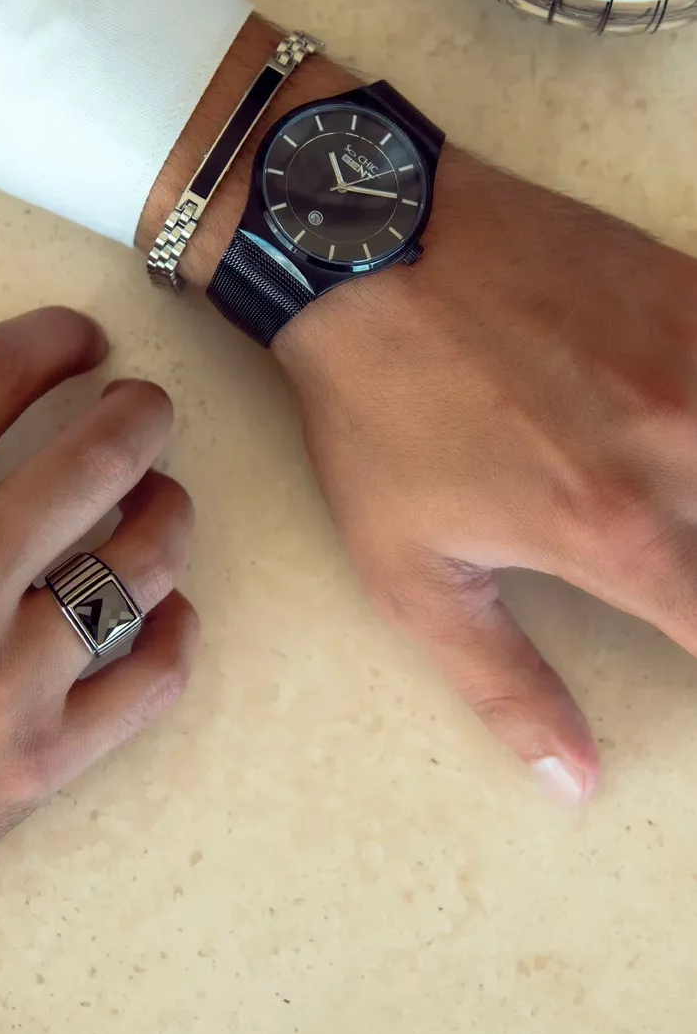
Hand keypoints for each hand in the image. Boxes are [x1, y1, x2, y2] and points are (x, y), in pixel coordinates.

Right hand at [0, 308, 196, 942]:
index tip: (77, 340)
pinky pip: (155, 677)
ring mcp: (1, 685)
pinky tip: (161, 604)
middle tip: (143, 406)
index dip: (52, 337)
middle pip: (101, 454)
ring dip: (169, 508)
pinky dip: (175, 627)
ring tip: (159, 499)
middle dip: (140, 409)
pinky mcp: (37, 767)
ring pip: (148, 559)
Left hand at [275, 145, 696, 802]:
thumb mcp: (411, 572)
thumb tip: (575, 782)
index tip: (690, 647)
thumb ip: (505, 685)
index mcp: (621, 534)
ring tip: (679, 514)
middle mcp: (685, 447)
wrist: (369, 250)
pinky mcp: (695, 292)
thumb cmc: (378, 413)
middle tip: (666, 565)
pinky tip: (686, 425)